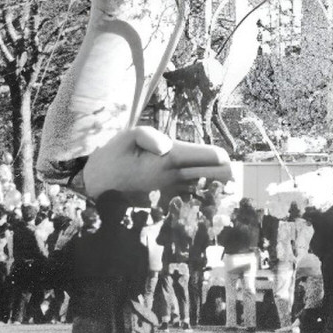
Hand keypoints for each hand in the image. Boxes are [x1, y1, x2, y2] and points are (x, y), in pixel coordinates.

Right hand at [82, 124, 232, 204]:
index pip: (209, 159)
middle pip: (217, 176)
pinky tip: (211, 191)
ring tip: (226, 182)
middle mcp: (175, 178)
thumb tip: (167, 145)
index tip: (224, 156)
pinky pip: (195, 196)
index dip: (221, 156)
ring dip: (218, 184)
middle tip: (233, 170)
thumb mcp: (127, 137)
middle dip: (227, 171)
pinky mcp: (169, 197)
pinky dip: (206, 193)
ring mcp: (173, 190)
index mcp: (168, 161)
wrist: (99, 185)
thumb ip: (148, 136)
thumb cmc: (114, 156)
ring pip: (208, 189)